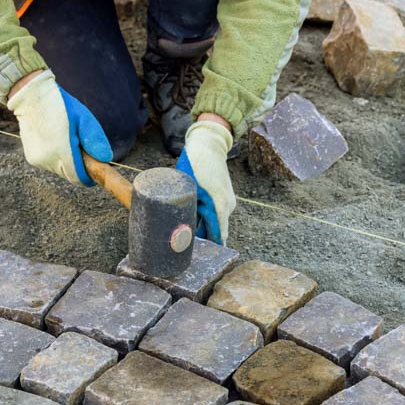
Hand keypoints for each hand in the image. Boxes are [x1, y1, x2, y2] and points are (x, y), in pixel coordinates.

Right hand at [7, 70, 111, 185]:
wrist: (32, 96)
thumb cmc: (62, 106)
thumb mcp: (84, 119)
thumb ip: (95, 140)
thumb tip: (106, 160)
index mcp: (62, 151)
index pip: (78, 177)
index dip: (89, 177)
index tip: (96, 171)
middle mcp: (47, 159)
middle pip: (70, 175)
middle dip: (79, 167)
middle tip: (82, 148)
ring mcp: (37, 159)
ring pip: (60, 170)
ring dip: (67, 162)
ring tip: (67, 140)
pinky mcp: (31, 157)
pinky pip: (49, 164)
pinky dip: (56, 157)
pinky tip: (55, 140)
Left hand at [175, 120, 235, 244]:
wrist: (209, 145)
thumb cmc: (195, 163)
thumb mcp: (188, 186)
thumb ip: (186, 206)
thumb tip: (177, 226)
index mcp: (220, 203)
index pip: (219, 234)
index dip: (210, 247)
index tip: (201, 258)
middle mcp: (227, 205)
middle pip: (216, 231)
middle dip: (203, 240)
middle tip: (186, 249)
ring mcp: (228, 202)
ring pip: (214, 222)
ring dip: (203, 228)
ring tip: (185, 235)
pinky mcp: (225, 198)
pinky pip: (215, 214)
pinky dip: (205, 219)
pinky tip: (192, 220)